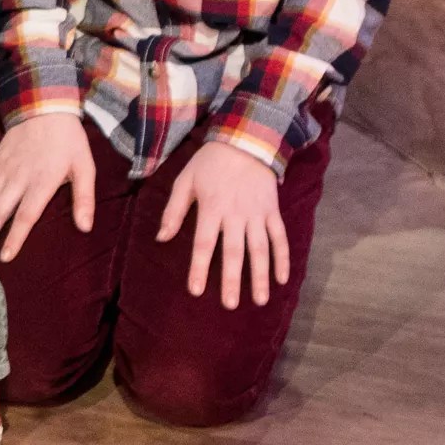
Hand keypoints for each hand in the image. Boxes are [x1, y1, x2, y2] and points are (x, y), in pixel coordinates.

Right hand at [0, 112, 97, 262]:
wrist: (45, 105)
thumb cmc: (68, 140)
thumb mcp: (84, 167)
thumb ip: (84, 198)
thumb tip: (85, 227)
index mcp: (41, 183)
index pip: (25, 216)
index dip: (15, 238)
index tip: (4, 257)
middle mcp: (19, 178)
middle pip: (0, 209)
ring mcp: (5, 167)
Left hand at [159, 139, 290, 308]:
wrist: (245, 140)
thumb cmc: (209, 163)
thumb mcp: (185, 180)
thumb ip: (173, 210)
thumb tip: (161, 238)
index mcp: (211, 207)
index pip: (204, 243)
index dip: (199, 268)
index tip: (196, 291)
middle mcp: (235, 214)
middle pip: (233, 251)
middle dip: (232, 279)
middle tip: (230, 305)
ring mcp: (257, 214)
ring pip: (260, 249)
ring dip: (260, 275)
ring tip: (259, 300)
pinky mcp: (272, 211)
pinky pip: (280, 238)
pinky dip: (283, 258)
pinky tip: (282, 279)